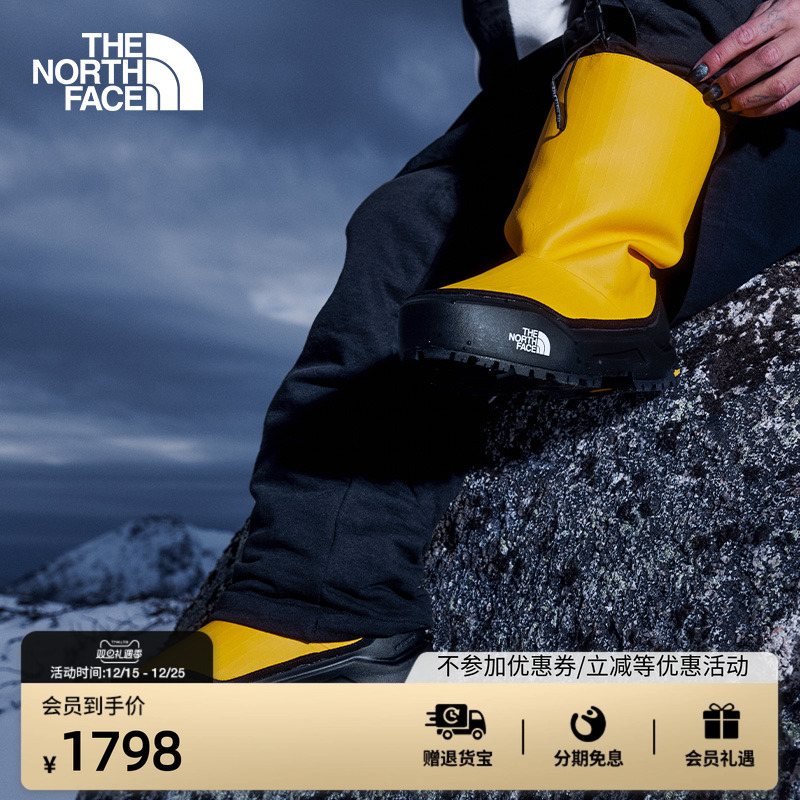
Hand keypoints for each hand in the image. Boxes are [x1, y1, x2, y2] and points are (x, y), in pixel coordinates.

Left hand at [690, 0, 799, 116]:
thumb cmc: (789, 15)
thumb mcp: (770, 10)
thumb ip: (750, 31)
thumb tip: (721, 61)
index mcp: (786, 13)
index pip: (745, 37)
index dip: (718, 57)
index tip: (698, 73)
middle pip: (763, 62)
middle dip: (732, 82)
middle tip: (711, 94)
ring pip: (777, 86)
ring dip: (746, 100)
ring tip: (725, 105)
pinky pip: (786, 101)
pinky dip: (762, 110)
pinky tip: (743, 110)